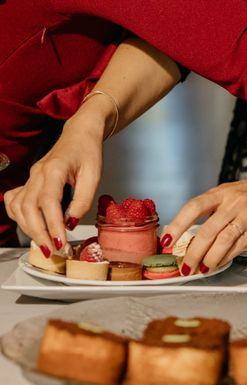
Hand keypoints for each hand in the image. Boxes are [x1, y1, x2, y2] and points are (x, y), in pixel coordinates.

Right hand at [4, 116, 104, 255]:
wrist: (81, 134)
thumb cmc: (88, 152)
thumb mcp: (94, 176)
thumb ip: (83, 200)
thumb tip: (71, 222)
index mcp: (55, 170)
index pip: (49, 203)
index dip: (53, 225)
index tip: (61, 242)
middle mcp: (38, 173)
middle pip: (29, 208)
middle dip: (39, 233)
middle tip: (51, 250)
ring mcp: (31, 177)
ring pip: (19, 207)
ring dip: (29, 228)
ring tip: (44, 243)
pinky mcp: (30, 180)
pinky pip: (15, 200)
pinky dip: (18, 215)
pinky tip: (29, 224)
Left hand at [162, 157, 246, 273]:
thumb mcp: (233, 192)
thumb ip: (216, 209)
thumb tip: (195, 233)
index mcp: (222, 192)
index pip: (193, 207)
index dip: (177, 225)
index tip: (167, 241)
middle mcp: (233, 203)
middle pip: (207, 230)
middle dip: (192, 252)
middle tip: (184, 266)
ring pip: (222, 241)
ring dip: (208, 259)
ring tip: (200, 269)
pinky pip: (239, 246)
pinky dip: (226, 258)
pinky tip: (219, 264)